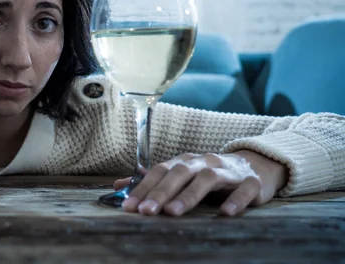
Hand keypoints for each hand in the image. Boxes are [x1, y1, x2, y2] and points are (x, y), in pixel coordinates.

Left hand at [114, 151, 287, 215]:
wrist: (257, 165)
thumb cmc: (212, 174)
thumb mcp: (182, 175)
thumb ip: (152, 181)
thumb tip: (118, 185)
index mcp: (185, 162)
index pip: (159, 171)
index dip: (143, 188)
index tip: (128, 206)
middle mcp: (203, 162)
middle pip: (179, 173)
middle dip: (160, 193)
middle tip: (145, 212)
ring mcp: (228, 171)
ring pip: (206, 179)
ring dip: (188, 195)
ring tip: (173, 212)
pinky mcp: (251, 182)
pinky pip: (243, 190)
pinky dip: (235, 200)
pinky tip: (224, 213)